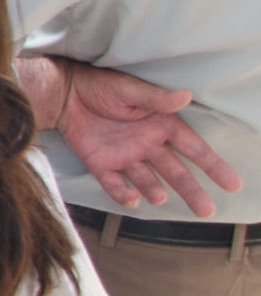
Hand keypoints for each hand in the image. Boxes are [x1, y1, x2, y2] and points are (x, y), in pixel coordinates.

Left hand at [30, 57, 243, 216]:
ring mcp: (125, 156)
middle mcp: (148, 144)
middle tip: (206, 210)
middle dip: (192, 190)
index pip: (194, 149)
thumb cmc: (100, 85)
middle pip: (176, 172)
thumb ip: (156, 98)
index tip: (233, 184)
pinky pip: (115, 184)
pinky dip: (123, 193)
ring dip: (156, 190)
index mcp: (161, 125)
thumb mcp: (129, 89)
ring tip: (161, 197)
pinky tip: (132, 199)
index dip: (213, 166)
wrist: (63, 92)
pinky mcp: (102, 164)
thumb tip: (185, 96)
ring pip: (148, 181)